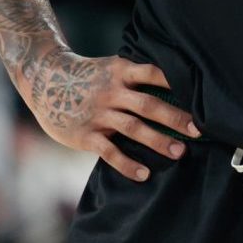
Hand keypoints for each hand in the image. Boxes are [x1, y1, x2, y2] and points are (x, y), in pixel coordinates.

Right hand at [15, 51, 200, 182]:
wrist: (44, 79)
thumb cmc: (88, 75)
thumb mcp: (111, 67)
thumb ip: (135, 77)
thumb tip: (174, 87)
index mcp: (120, 72)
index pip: (153, 73)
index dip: (175, 81)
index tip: (199, 93)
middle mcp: (111, 92)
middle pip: (148, 105)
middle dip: (175, 118)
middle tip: (198, 130)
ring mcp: (98, 114)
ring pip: (133, 128)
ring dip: (157, 141)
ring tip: (179, 152)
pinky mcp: (86, 135)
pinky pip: (110, 152)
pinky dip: (127, 164)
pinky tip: (144, 174)